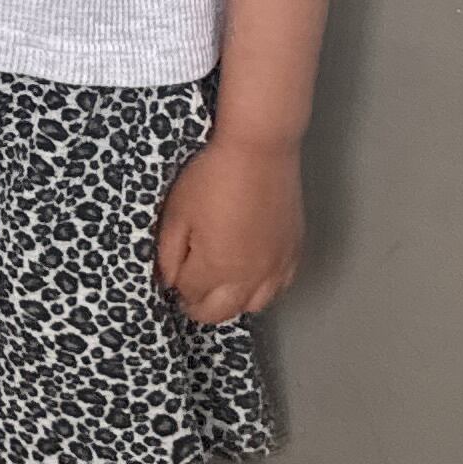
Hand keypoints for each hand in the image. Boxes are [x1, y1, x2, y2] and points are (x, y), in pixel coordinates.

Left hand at [154, 131, 303, 325]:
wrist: (259, 150)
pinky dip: (263, 290)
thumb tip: (168, 281)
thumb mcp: (176, 213)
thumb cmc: (212, 177)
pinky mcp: (294, 252)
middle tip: (190, 291)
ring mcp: (277, 267)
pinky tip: (252, 275)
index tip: (174, 273)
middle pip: (221, 313)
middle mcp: (250, 277)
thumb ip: (168, 254)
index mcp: (216, 268)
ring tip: (220, 284)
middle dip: (201, 307)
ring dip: (233, 302)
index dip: (178, 287)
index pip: (191, 296)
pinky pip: (280, 288)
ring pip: (254, 306)